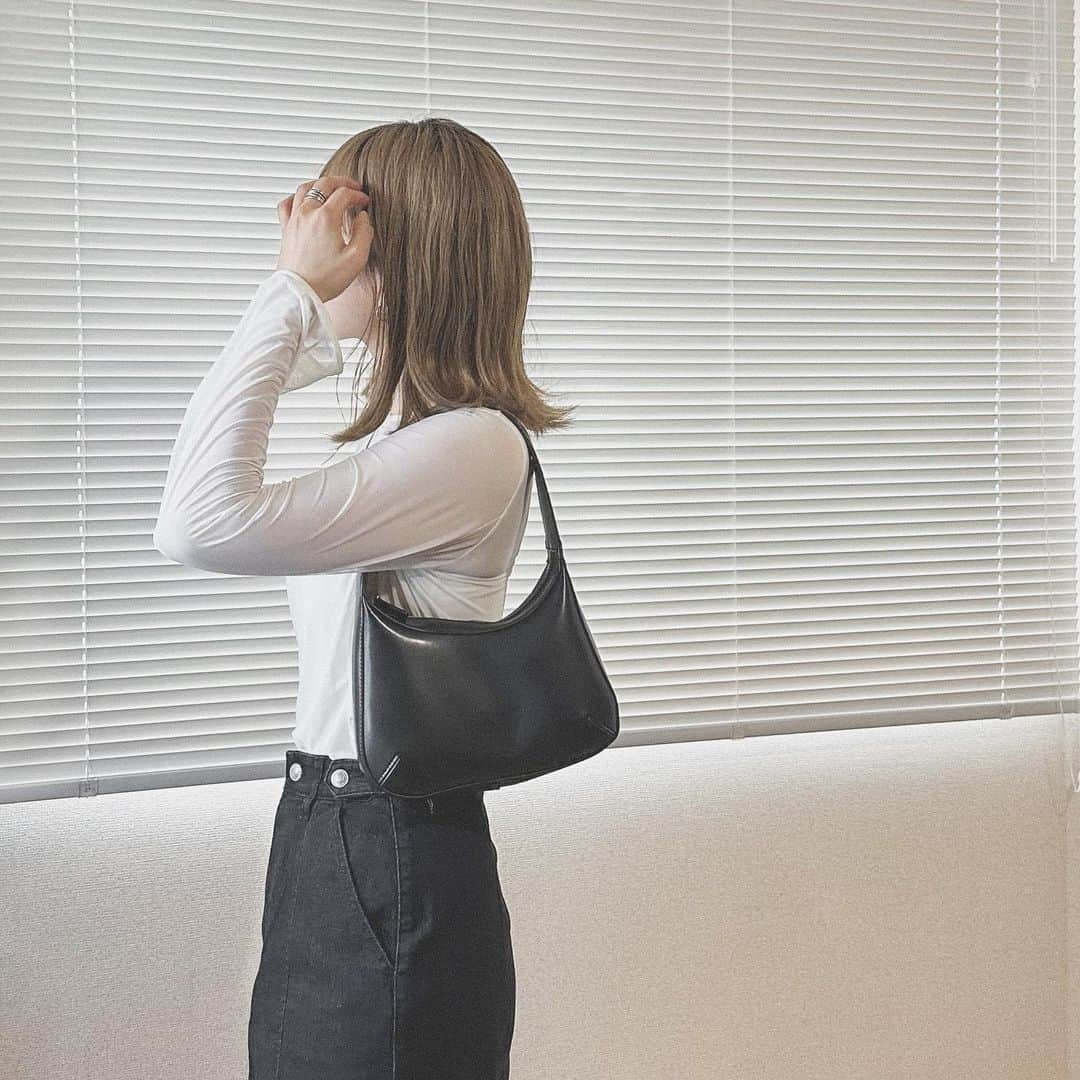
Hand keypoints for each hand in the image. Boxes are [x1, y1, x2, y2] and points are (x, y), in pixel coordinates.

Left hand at [276, 176, 372, 303]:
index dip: (358, 195)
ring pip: (304, 188)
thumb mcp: (356, 259)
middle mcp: (308, 213)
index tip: (365, 202)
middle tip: (353, 187)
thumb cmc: (325, 280)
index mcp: (326, 218)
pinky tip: (303, 200)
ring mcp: (294, 219)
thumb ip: (364, 233)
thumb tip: (363, 218)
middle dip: (342, 182)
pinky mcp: (286, 229)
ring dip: (320, 184)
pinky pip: (287, 203)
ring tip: (331, 188)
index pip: (344, 194)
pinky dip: (296, 196)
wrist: (299, 293)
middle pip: (324, 184)